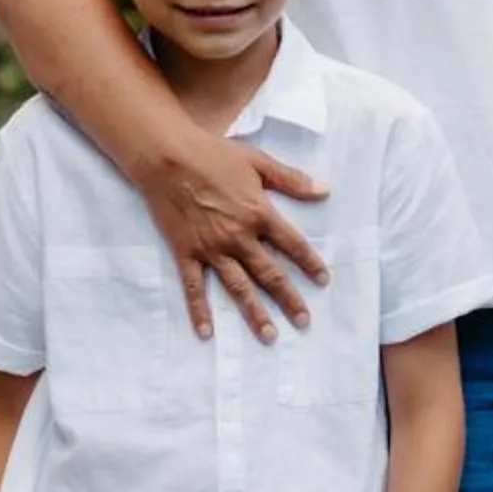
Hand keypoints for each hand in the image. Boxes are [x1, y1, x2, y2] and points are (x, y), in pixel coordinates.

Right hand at [136, 120, 327, 342]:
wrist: (167, 158)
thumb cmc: (215, 155)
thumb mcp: (259, 162)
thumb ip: (292, 180)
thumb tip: (325, 190)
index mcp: (259, 214)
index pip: (292, 244)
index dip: (310, 263)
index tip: (324, 282)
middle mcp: (238, 237)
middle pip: (269, 273)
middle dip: (288, 299)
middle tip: (303, 322)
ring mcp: (211, 248)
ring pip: (237, 287)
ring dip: (254, 313)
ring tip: (269, 336)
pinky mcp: (186, 253)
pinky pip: (194, 287)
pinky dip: (199, 311)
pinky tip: (206, 332)